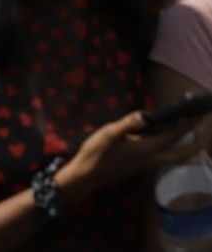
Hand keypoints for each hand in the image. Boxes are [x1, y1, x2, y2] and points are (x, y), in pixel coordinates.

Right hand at [57, 111, 200, 200]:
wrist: (87, 176)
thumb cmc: (97, 153)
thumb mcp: (108, 134)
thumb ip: (127, 124)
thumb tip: (145, 114)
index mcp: (147, 148)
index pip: (175, 135)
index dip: (188, 124)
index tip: (198, 114)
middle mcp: (153, 159)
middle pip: (183, 154)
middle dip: (196, 142)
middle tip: (201, 128)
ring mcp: (148, 165)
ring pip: (175, 157)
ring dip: (185, 147)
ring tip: (186, 133)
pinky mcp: (141, 168)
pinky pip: (165, 158)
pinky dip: (172, 149)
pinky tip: (163, 141)